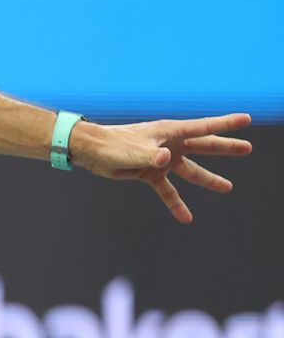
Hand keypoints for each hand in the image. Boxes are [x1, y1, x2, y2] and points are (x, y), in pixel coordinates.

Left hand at [72, 113, 252, 223]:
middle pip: (203, 146)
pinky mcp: (149, 174)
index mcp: (168, 133)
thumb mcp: (132, 152)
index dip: (225, 123)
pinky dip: (176, 203)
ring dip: (208, 179)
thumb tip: (166, 158)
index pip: (203, 127)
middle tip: (247, 149)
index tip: (246, 119)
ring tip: (227, 187)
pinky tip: (186, 218)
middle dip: (225, 147)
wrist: (90, 152)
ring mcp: (160, 160)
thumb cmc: (110, 145)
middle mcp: (168, 145)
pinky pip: (167, 191)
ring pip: (190, 171)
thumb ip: (150, 155)